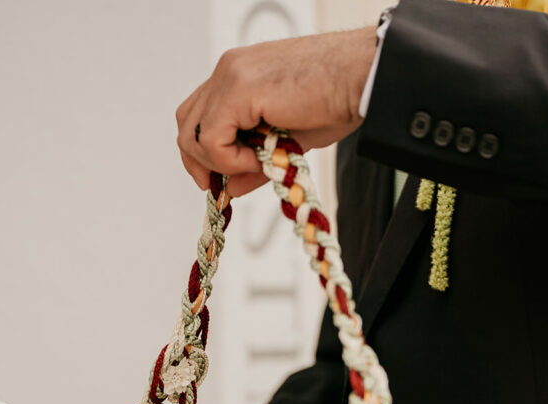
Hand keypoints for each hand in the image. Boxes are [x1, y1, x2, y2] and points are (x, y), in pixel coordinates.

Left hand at [176, 27, 377, 196]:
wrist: (361, 78)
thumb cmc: (335, 101)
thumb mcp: (284, 142)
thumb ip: (253, 164)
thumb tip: (230, 188)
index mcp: (237, 76)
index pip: (198, 117)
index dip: (204, 153)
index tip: (223, 179)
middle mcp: (228, 70)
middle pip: (186, 124)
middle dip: (200, 162)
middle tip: (226, 184)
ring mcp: (230, 76)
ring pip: (192, 134)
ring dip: (220, 162)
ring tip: (258, 164)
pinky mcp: (238, 88)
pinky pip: (212, 140)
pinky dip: (231, 160)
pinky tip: (261, 158)